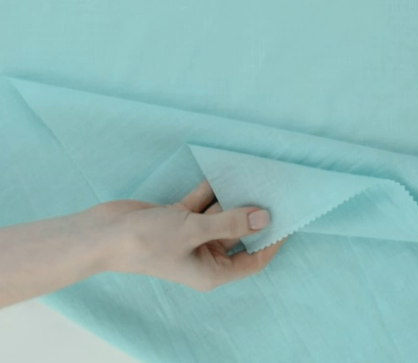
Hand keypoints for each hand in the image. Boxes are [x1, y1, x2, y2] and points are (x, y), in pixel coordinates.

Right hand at [92, 180, 285, 291]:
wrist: (104, 233)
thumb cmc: (148, 241)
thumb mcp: (194, 231)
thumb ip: (231, 223)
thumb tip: (265, 217)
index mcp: (211, 271)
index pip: (252, 260)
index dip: (272, 243)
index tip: (288, 220)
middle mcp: (204, 254)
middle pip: (237, 234)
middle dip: (250, 213)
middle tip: (270, 190)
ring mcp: (190, 235)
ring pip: (219, 215)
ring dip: (230, 198)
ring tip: (250, 176)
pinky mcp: (178, 218)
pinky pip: (201, 203)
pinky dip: (208, 190)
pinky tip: (220, 172)